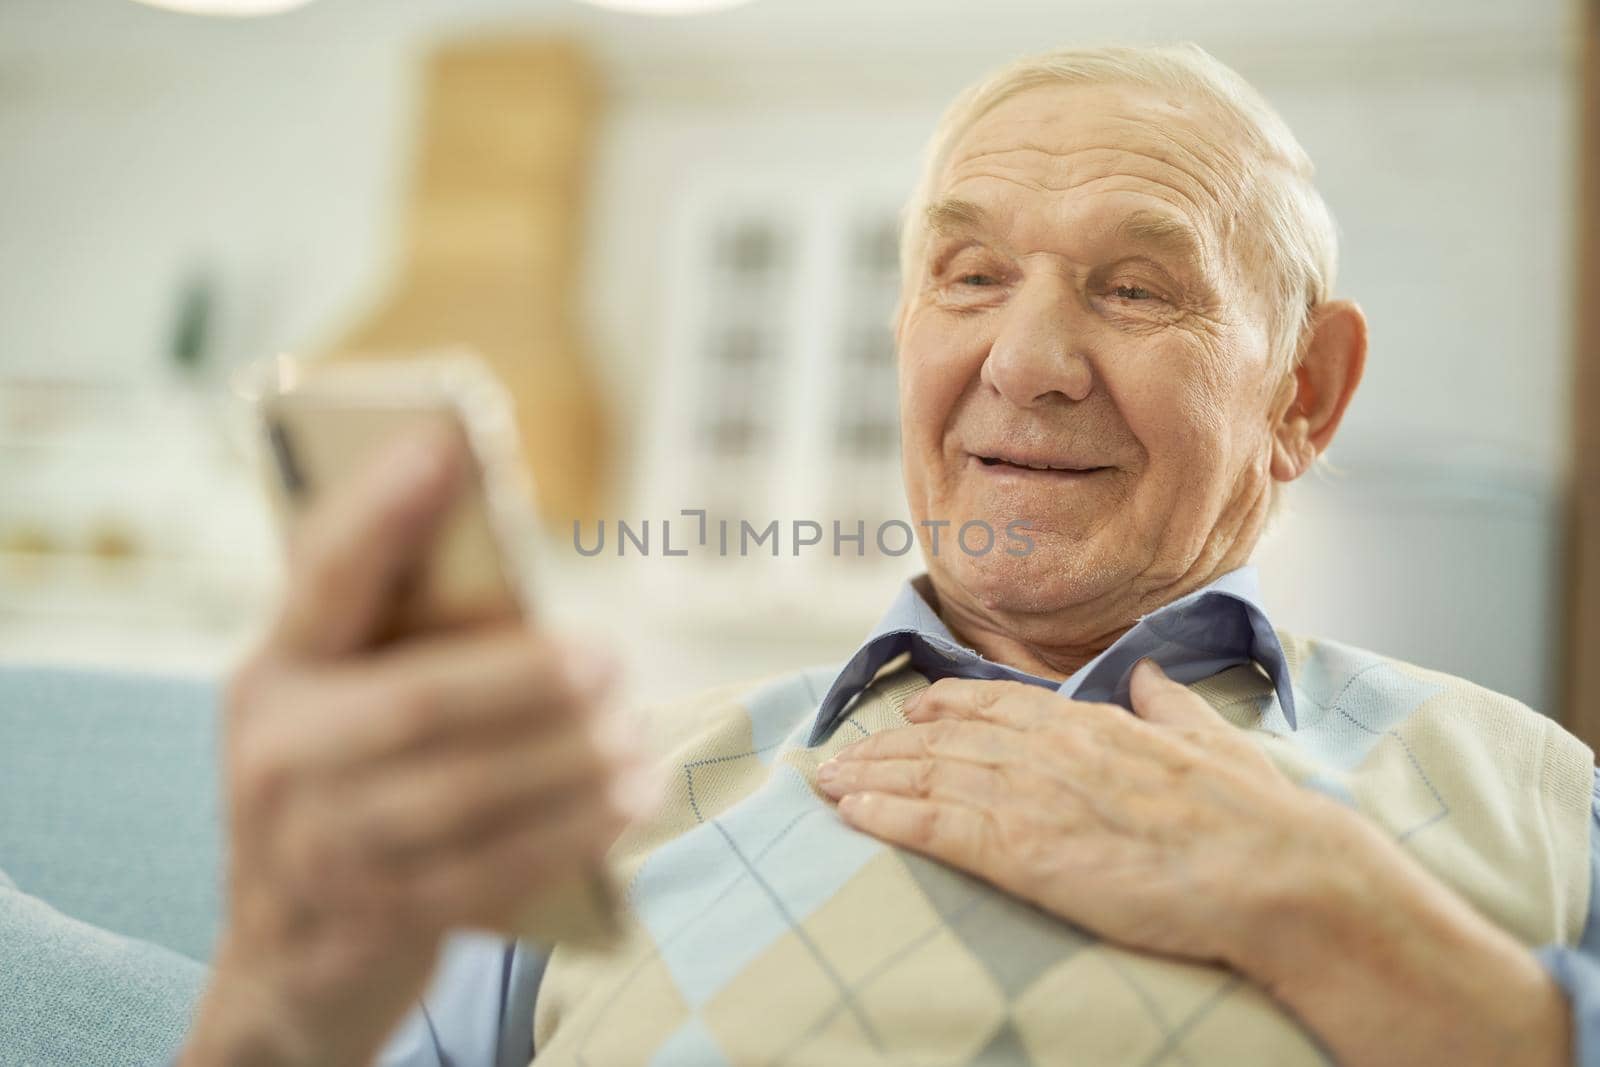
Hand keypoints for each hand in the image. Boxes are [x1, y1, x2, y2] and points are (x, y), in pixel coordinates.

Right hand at [180, 428, 648, 1066]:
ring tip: (636, 736)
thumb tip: (528, 600)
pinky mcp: (371, 918)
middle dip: (527, 680)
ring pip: (460, 794)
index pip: (323, 576)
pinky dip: (568, 833)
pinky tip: (627, 803)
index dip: (379, 510)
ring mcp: (317, 847)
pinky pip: (486, 871)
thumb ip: (402, 651)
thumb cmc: (340, 796)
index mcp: (275, 673)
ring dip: (567, 762)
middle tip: (611, 658)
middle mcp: (278, 754)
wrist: (284, 967)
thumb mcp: (336, 713)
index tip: (442, 444)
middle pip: (417, 702)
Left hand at [816, 658, 1322, 966]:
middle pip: (946, 739)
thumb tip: (1149, 674)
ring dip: (871, 779)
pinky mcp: (1023, 851)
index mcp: (1092, 723)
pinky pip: (936, 827)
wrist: (1273, 871)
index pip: (997, 702)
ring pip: (929, 777)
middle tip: (843, 755)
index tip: (914, 711)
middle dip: (888, 747)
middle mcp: (1050, 749)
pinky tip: (852, 814)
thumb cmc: (1253, 814)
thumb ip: (1169, 701)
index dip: (946, 705)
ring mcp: (1033, 797)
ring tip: (826, 783)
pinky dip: (887, 817)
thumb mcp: (1211, 737)